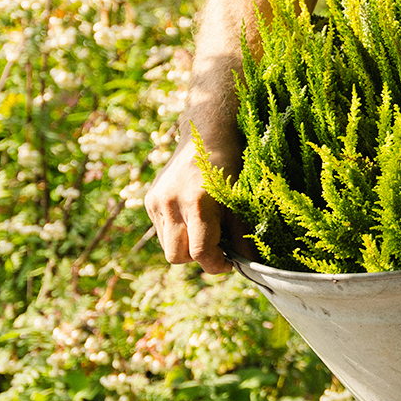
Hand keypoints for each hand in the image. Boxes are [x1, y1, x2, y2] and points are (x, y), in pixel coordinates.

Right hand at [145, 139, 232, 274]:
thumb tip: (250, 266)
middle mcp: (171, 203)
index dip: (216, 265)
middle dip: (197, 258)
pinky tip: (191, 215)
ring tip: (204, 229)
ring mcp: (156, 201)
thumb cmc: (229, 167)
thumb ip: (241, 235)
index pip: (199, 252)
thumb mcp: (240, 200)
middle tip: (217, 247)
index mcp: (196, 203)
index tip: (229, 263)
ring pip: (167, 246)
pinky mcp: (150, 200)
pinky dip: (177, 231)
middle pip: (176, 256)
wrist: (205, 134)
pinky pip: (161, 230)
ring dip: (186, 246)